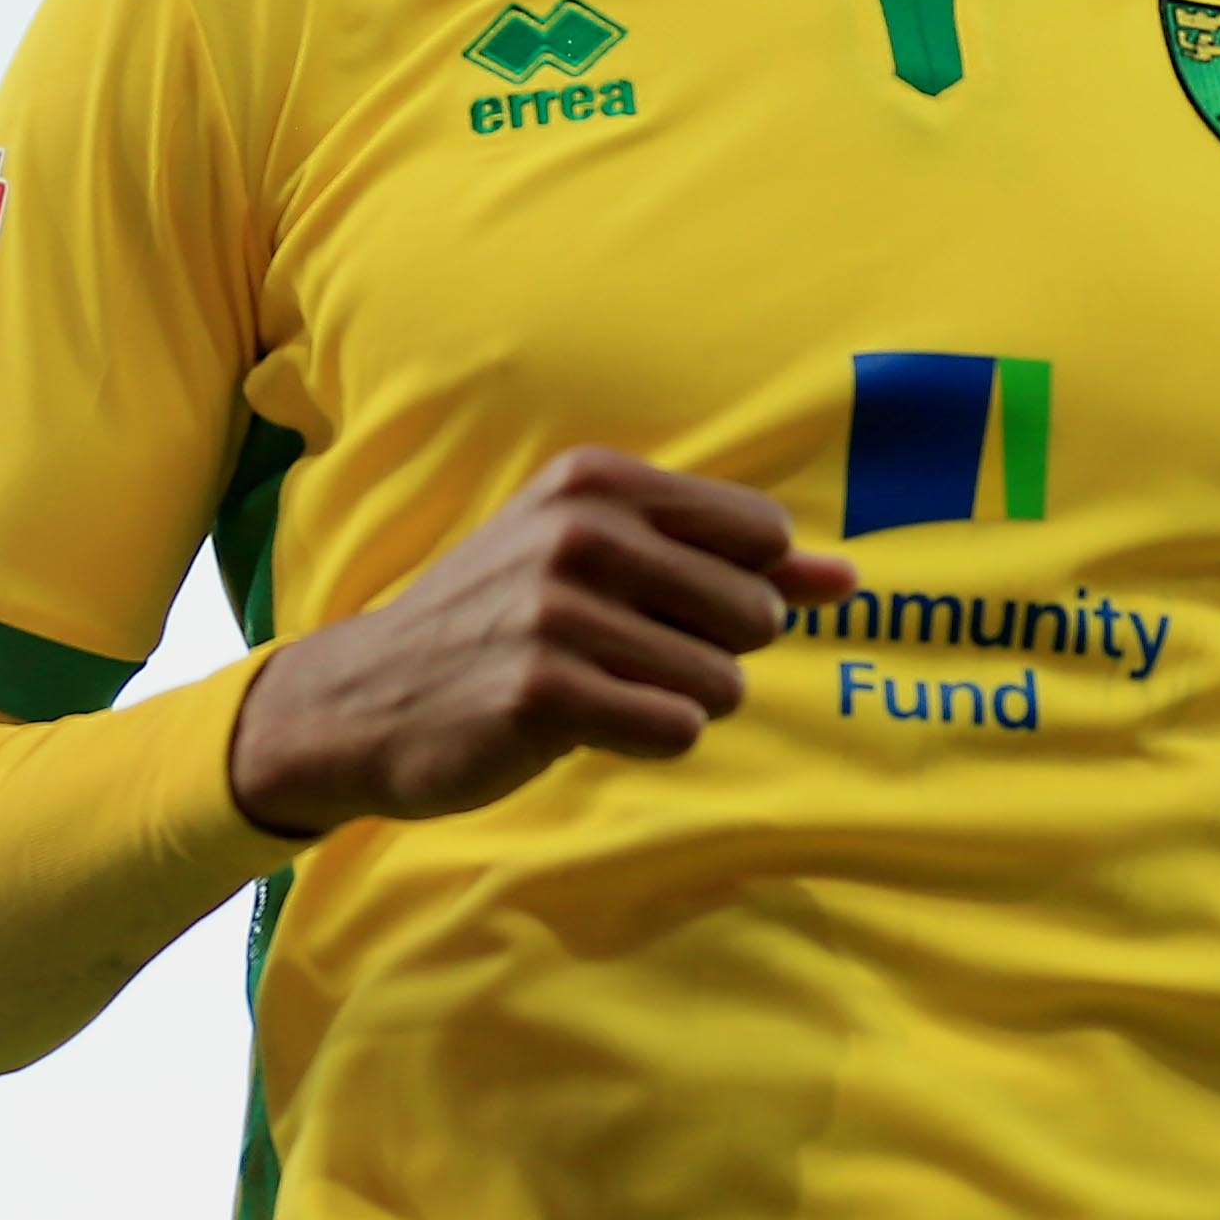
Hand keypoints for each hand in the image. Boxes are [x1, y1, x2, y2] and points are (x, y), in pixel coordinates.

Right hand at [226, 447, 856, 836]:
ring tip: (608, 690)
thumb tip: (850, 581)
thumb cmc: (504, 622)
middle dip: (716, 653)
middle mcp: (578, 532)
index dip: (746, 586)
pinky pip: (675, 730)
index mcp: (597, 481)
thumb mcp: (606, 563)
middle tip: (632, 656)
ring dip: (682, 704)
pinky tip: (588, 725)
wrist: (369, 696)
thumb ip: (735, 565)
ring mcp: (556, 611)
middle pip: (755, 611)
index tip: (682, 605)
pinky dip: (651, 739)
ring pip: (723, 681)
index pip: (761, 532)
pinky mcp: (543, 693)